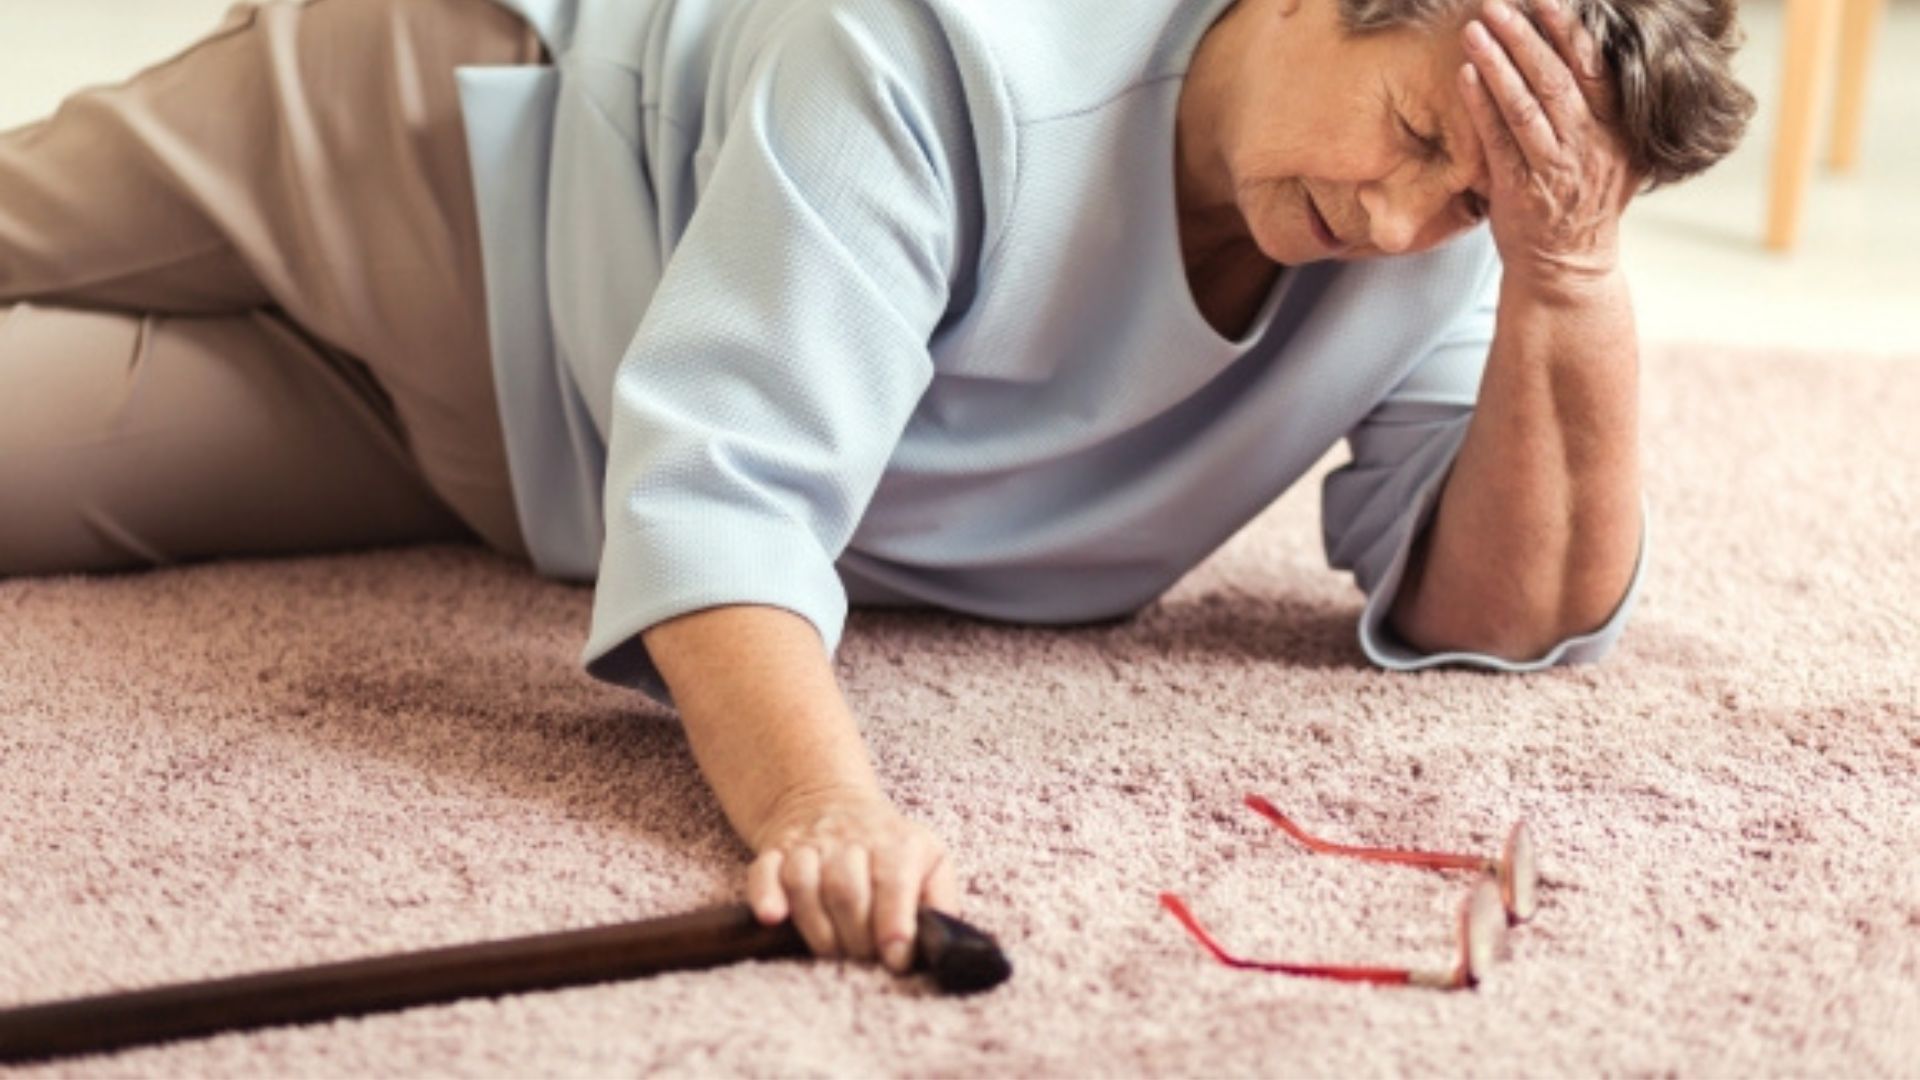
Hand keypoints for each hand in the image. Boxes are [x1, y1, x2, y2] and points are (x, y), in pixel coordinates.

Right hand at [745, 786, 958, 973]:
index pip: (894, 881)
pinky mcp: (776, 852)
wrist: (832, 803)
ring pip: (805, 882)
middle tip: (863, 959)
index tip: (895, 960)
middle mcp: (851, 839)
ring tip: (831, 950)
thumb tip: (942, 942)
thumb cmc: (890, 850)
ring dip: (817, 927)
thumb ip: (941, 900)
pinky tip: (773, 918)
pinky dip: (765, 896)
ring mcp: (810, 844)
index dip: (894, 924)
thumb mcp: (930, 862)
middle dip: (855, 937)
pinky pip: (764, 871)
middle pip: (846, 889)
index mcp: (897, 843)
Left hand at [1459, 0, 1640, 296]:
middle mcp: (1589, 145)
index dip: (1568, 30)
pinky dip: (1481, 105)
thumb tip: (1591, 50)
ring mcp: (1554, 168)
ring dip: (1498, 63)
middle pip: (1556, 79)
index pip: (1594, 68)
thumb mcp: (1614, 153)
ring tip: (1475, 29)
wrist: (1567, 267)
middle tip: (1497, 4)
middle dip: (1525, 36)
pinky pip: (1497, 140)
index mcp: (1616, 129)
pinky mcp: (1519, 190)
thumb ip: (1606, 108)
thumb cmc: (1584, 202)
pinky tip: (1465, 75)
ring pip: (1525, 106)